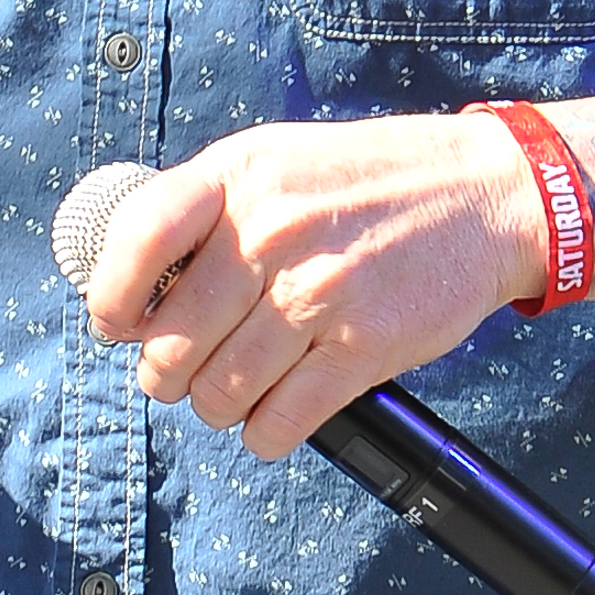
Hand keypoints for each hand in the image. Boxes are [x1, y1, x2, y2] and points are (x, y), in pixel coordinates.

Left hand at [82, 113, 548, 458]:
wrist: (483, 193)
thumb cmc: (365, 181)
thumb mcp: (275, 161)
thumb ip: (204, 210)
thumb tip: (129, 286)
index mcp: (239, 175)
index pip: (138, 241)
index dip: (111, 298)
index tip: (118, 324)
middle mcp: (273, 230)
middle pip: (170, 343)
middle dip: (166, 373)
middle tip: (183, 371)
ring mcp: (320, 291)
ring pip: (218, 393)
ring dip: (215, 406)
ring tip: (234, 389)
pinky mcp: (365, 347)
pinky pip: (278, 423)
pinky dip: (264, 433)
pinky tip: (274, 413)